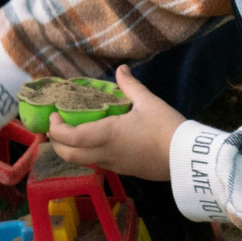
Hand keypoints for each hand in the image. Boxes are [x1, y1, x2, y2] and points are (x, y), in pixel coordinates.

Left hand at [46, 65, 180, 181]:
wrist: (188, 158)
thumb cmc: (167, 128)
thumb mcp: (148, 102)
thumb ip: (130, 86)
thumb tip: (121, 69)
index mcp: (107, 135)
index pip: (69, 138)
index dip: (56, 128)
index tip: (54, 115)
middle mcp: (105, 154)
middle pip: (68, 155)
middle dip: (56, 142)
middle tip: (56, 126)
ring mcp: (113, 165)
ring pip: (81, 161)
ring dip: (70, 148)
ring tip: (72, 131)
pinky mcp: (123, 171)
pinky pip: (96, 163)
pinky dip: (87, 153)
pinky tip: (94, 140)